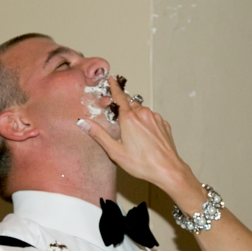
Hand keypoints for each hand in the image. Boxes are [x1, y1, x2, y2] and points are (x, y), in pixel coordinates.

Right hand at [76, 79, 193, 192]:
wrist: (168, 170)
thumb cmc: (142, 163)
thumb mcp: (115, 151)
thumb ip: (99, 134)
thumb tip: (83, 122)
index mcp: (129, 118)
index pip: (119, 96)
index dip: (114, 88)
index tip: (112, 79)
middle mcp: (143, 113)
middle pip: (130, 104)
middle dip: (124, 107)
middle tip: (119, 119)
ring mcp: (156, 118)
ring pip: (142, 111)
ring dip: (136, 116)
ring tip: (134, 134)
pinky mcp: (164, 125)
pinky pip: (152, 119)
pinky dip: (147, 123)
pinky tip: (145, 137)